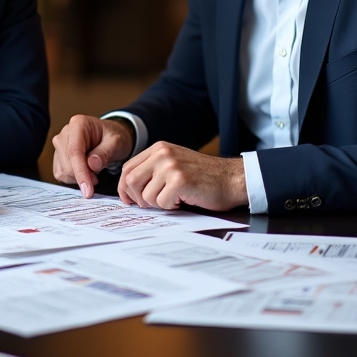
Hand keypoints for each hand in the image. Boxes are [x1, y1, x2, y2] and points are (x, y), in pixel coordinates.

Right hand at [51, 114, 134, 197]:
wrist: (110, 137)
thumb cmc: (113, 137)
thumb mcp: (116, 143)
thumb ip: (104, 153)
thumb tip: (92, 165)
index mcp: (78, 124)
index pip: (74, 151)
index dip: (80, 172)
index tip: (88, 190)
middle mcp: (65, 132)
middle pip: (67, 163)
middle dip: (83, 176)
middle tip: (98, 177)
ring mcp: (60, 144)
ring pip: (63, 171)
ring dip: (79, 177)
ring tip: (94, 171)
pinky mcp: (58, 156)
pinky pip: (61, 174)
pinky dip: (74, 179)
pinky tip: (85, 172)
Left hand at [118, 142, 247, 211]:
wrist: (232, 178)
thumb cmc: (204, 176)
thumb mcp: (174, 163)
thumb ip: (153, 170)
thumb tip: (129, 189)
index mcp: (158, 149)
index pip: (128, 168)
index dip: (124, 188)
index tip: (129, 200)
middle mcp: (162, 154)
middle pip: (130, 181)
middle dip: (137, 198)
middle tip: (151, 204)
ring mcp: (171, 166)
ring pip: (146, 195)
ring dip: (158, 204)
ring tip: (173, 199)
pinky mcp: (180, 180)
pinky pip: (162, 203)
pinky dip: (171, 207)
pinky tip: (182, 200)